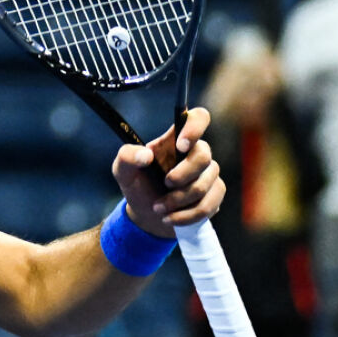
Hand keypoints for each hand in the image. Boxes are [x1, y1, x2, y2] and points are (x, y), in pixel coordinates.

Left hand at [113, 106, 223, 236]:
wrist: (147, 216)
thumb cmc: (138, 186)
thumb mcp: (123, 171)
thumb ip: (127, 157)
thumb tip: (145, 155)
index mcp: (175, 140)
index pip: (198, 118)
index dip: (195, 127)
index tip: (181, 145)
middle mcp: (196, 153)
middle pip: (204, 155)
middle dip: (183, 175)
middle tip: (165, 184)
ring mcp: (209, 174)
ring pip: (205, 184)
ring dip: (178, 200)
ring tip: (158, 208)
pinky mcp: (214, 195)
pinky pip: (209, 205)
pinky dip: (186, 215)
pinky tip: (170, 218)